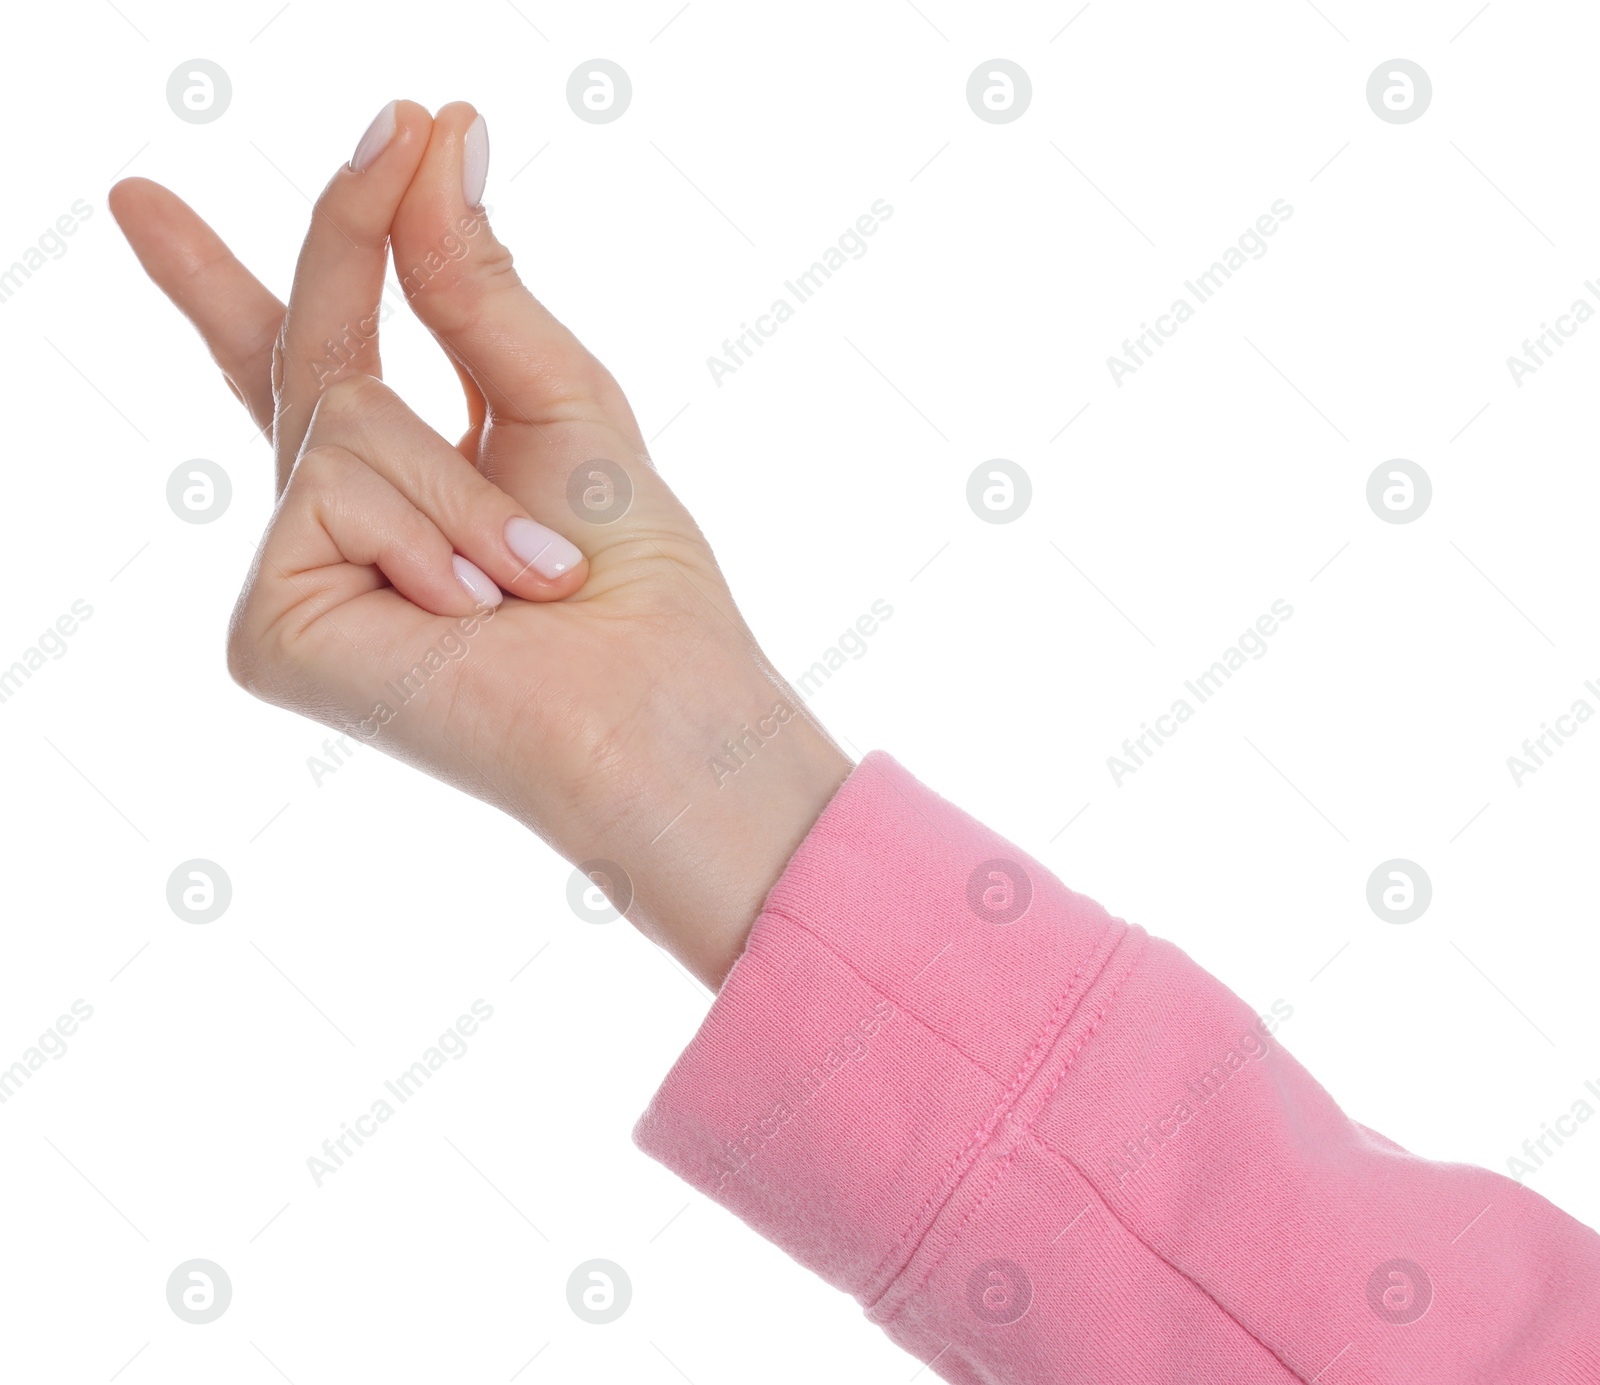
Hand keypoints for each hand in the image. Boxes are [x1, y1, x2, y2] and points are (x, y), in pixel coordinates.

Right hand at [110, 100, 851, 986]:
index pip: (313, 365)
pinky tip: (469, 616)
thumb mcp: (560, 406)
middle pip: (308, 350)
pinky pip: (326, 492)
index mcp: (409, 484)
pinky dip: (426, 536)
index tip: (187, 189)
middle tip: (388, 122)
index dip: (259, 273)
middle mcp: (343, 530)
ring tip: (533, 577)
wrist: (656, 714)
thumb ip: (477, 286)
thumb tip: (440, 136)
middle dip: (340, 237)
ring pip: (344, 417)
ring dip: (465, 485)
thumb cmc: (632, 584)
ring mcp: (299, 579)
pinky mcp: (270, 631)